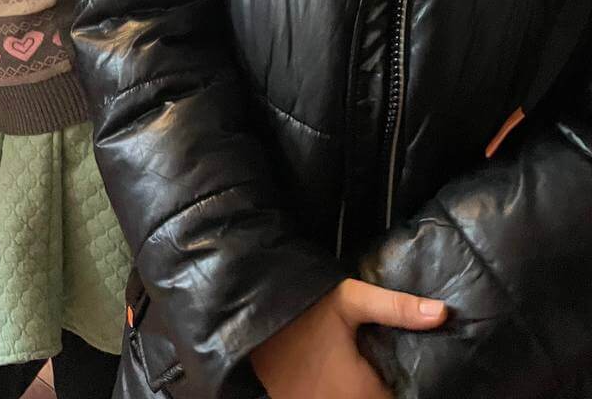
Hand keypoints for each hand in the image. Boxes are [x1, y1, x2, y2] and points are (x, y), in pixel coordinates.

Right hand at [251, 278, 446, 398]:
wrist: (248, 321)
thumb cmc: (300, 313)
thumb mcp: (348, 301)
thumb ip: (395, 307)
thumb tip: (443, 312)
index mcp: (365, 393)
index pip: (401, 397)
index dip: (410, 382)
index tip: (413, 364)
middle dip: (384, 384)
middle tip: (382, 358)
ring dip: (366, 388)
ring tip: (364, 362)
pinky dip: (346, 389)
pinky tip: (341, 370)